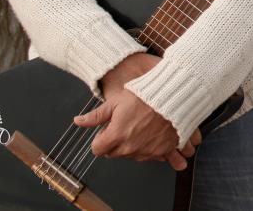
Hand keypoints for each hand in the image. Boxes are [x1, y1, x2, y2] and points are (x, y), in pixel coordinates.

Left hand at [73, 53, 201, 169]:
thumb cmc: (146, 95)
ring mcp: (146, 151)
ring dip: (133, 145)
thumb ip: (96, 115)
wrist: (175, 96)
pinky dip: (152, 150)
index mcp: (115, 136)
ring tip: (142, 127)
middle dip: (116, 142)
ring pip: (132, 155)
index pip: (97, 149)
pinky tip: (154, 137)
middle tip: (127, 124)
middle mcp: (129, 148)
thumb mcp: (116, 101)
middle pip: (113, 153)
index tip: (109, 128)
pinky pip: (151, 157)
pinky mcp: (162, 151)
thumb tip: (78, 121)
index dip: (101, 137)